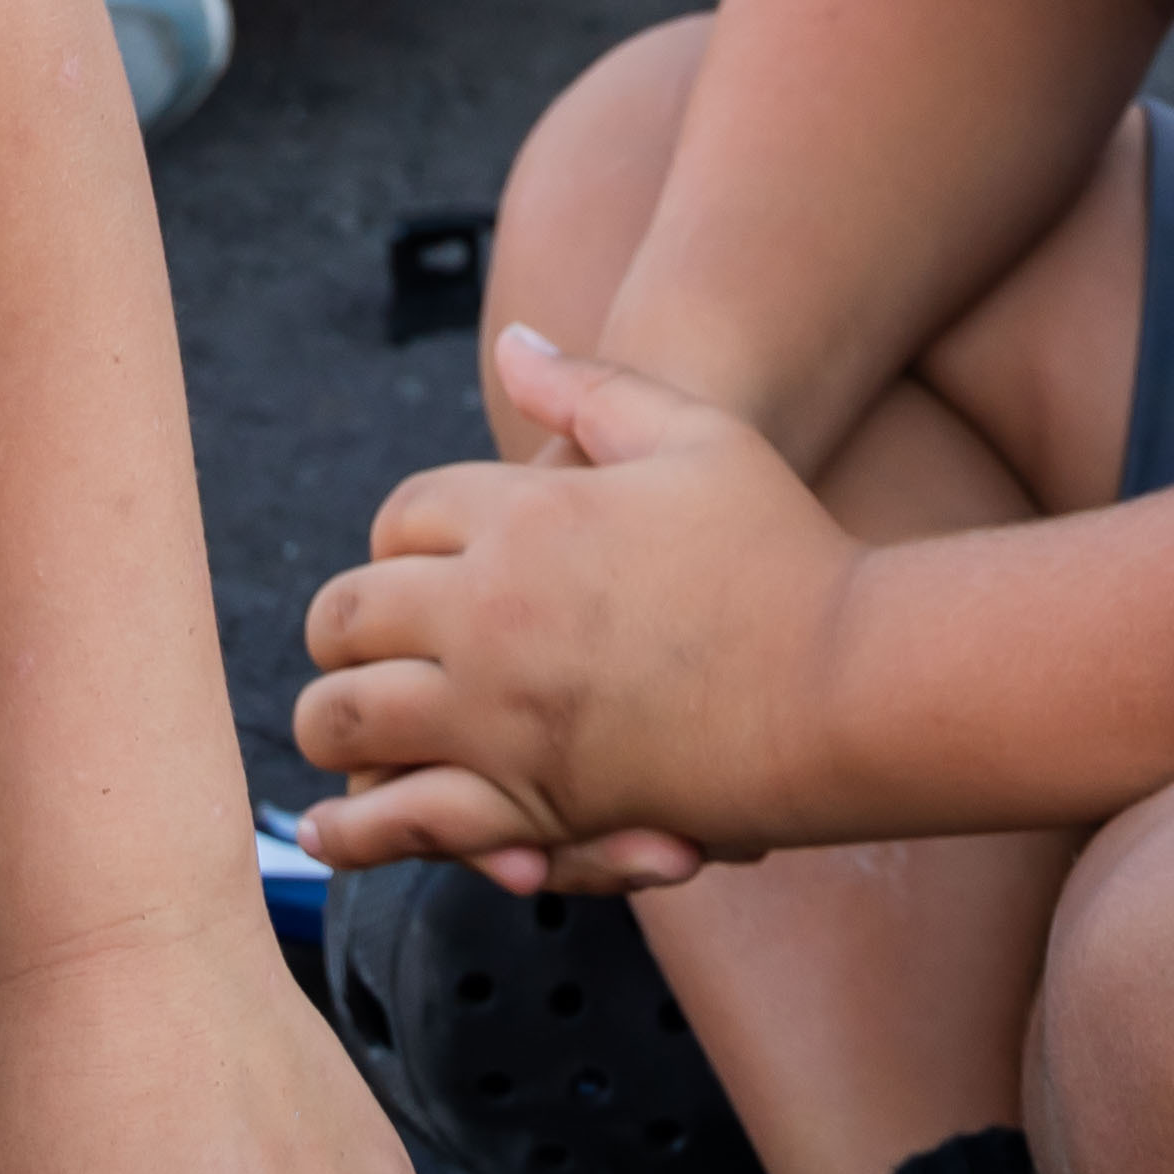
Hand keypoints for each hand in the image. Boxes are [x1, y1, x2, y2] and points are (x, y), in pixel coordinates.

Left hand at [290, 330, 851, 891]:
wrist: (846, 681)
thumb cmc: (782, 550)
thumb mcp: (695, 433)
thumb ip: (591, 387)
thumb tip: (511, 343)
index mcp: (524, 516)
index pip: (403, 516)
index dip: (399, 540)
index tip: (413, 564)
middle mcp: (490, 613)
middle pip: (348, 616)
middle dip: (338, 631)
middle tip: (349, 645)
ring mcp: (500, 715)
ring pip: (349, 721)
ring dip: (328, 723)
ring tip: (330, 730)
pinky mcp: (528, 805)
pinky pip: (407, 819)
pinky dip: (355, 830)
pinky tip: (330, 829)